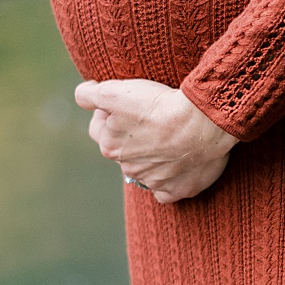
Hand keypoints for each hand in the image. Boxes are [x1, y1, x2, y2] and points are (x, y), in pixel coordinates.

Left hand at [75, 79, 238, 203]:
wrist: (201, 123)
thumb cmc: (159, 106)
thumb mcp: (115, 93)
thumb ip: (90, 96)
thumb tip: (83, 93)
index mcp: (111, 146)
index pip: (98, 129)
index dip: (109, 112)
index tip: (126, 103)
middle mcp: (128, 168)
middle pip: (124, 149)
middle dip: (132, 135)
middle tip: (152, 117)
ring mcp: (153, 181)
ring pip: (145, 169)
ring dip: (153, 155)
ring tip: (172, 136)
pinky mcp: (176, 190)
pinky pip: (166, 191)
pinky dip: (169, 181)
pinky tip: (177, 167)